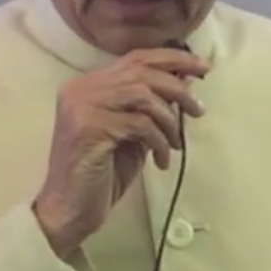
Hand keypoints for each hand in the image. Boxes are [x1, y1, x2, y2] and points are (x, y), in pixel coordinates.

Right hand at [32, 47, 207, 258]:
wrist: (68, 211)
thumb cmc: (101, 174)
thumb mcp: (133, 135)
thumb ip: (152, 108)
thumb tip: (186, 81)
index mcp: (88, 84)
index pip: (136, 58)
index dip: (172, 59)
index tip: (202, 67)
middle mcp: (81, 88)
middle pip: (142, 72)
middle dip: (178, 88)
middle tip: (198, 109)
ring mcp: (82, 105)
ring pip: (143, 94)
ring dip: (169, 119)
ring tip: (176, 143)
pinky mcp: (89, 127)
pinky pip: (139, 124)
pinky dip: (159, 141)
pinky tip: (161, 160)